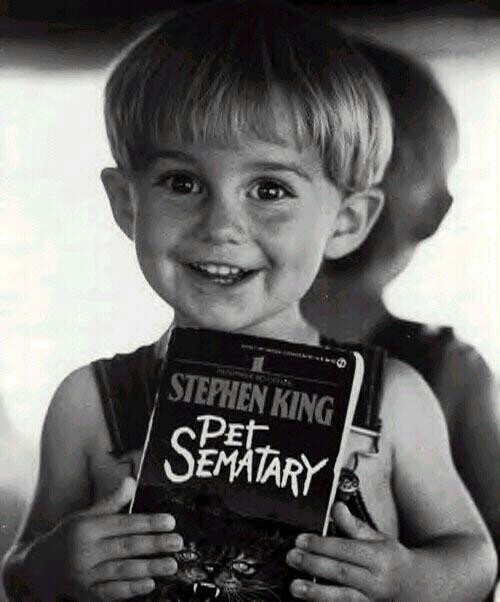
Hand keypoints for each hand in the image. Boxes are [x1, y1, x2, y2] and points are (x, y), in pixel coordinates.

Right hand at [27, 477, 182, 600]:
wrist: (39, 567)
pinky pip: (110, 592)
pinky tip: (149, 584)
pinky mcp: (84, 593)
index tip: (170, 522)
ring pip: (122, 570)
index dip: (149, 523)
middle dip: (155, 545)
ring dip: (149, 568)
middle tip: (178, 542)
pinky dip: (130, 589)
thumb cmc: (69, 536)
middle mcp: (85, 550)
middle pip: (127, 547)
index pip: (124, 524)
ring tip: (171, 564)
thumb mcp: (86, 515)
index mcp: (88, 527)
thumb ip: (111, 502)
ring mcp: (84, 574)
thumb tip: (131, 481)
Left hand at [286, 502, 412, 600]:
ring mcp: (372, 601)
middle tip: (292, 557)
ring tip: (295, 586)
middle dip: (314, 565)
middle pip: (342, 573)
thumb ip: (353, 525)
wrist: (415, 588)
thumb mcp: (377, 538)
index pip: (346, 550)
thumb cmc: (391, 559)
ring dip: (316, 593)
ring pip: (343, 598)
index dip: (322, 545)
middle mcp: (376, 581)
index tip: (301, 540)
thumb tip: (336, 506)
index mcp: (379, 557)